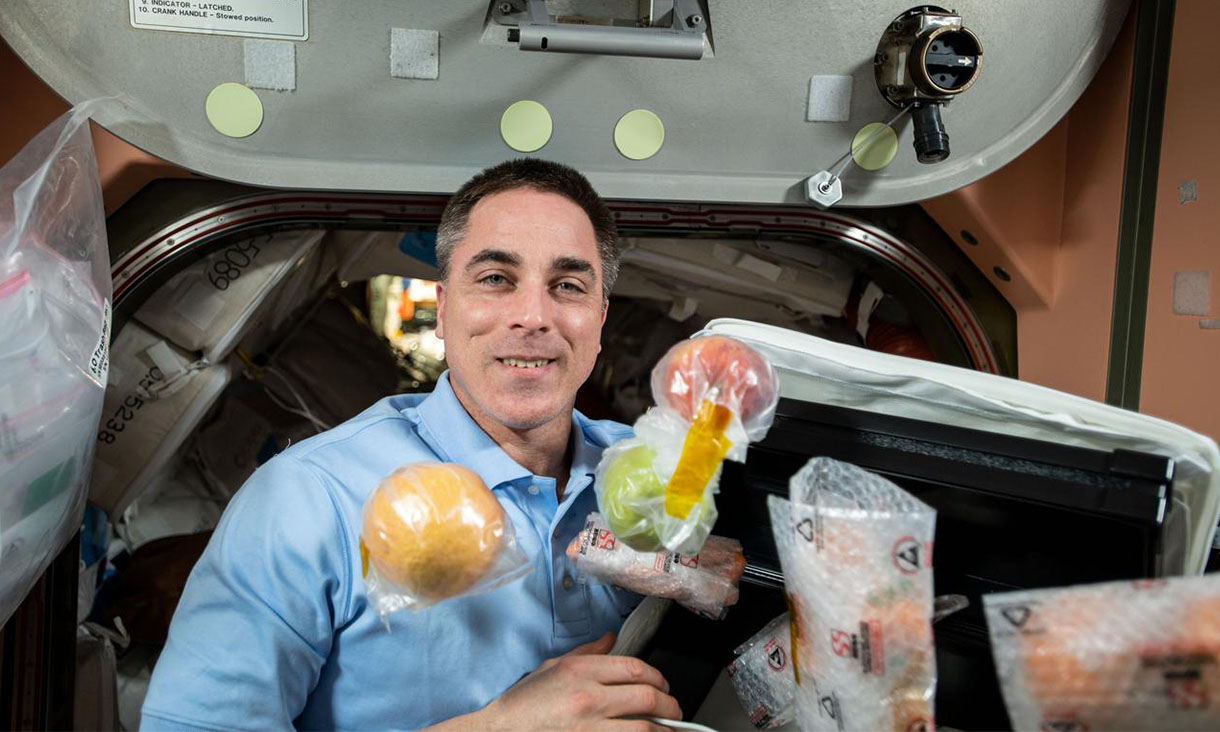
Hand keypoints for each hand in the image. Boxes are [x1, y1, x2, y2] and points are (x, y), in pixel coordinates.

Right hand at [438, 632, 681, 730]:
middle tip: (674, 710)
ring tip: (668, 729)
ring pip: (643, 727)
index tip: (663, 685)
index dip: (658, 677)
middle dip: (668, 704)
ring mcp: (588, 728)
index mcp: (580, 671)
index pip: (634, 667)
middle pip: (646, 696)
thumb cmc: (522, 704)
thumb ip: (588, 653)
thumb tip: (612, 639)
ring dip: (663, 729)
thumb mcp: (553, 667)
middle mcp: (587, 697)